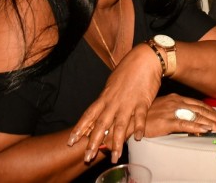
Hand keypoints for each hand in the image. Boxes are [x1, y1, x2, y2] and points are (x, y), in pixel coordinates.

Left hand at [69, 43, 161, 162]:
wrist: (145, 58)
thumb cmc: (129, 68)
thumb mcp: (112, 83)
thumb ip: (107, 97)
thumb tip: (101, 107)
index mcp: (105, 97)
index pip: (88, 115)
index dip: (79, 129)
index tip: (71, 141)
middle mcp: (113, 102)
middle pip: (100, 125)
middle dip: (93, 142)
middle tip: (87, 157)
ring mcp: (128, 102)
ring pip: (119, 125)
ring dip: (116, 142)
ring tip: (114, 156)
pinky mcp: (143, 101)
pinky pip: (140, 117)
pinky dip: (139, 127)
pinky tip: (138, 138)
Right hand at [143, 94, 215, 137]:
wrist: (130, 118)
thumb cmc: (145, 116)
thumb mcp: (164, 111)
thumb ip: (178, 115)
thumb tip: (194, 125)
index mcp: (177, 98)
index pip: (200, 105)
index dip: (213, 112)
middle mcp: (177, 102)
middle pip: (202, 110)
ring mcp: (172, 111)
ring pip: (197, 117)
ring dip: (211, 123)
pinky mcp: (166, 120)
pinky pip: (185, 124)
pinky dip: (197, 127)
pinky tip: (206, 130)